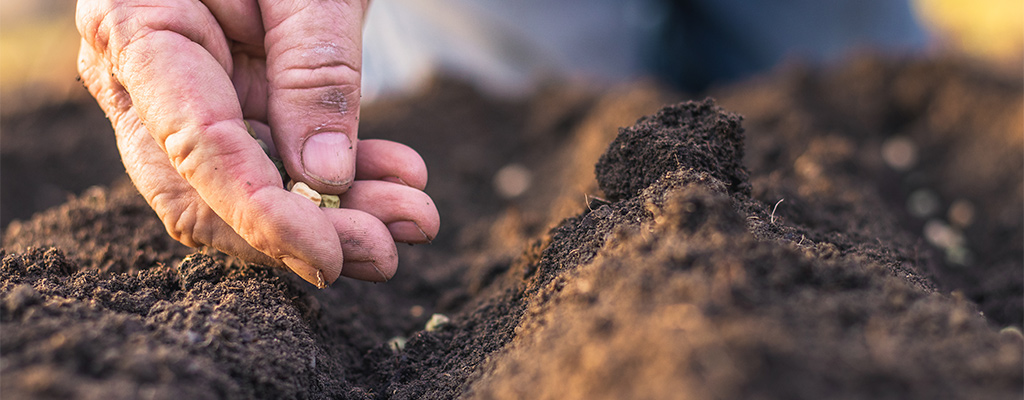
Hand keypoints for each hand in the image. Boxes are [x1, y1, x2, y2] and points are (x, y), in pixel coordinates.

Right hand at [75, 0, 438, 285]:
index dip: (261, 217)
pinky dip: (336, 180)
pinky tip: (395, 178)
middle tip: (387, 251)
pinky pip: (271, 162)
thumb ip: (314, 72)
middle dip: (303, 234)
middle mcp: (144, 76)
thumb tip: (325, 177)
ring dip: (333, 215)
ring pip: (244, 191)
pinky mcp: (226, 105)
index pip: (194, 148)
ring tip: (412, 216)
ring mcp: (181, 96)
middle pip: (206, 193)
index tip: (329, 257)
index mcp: (138, 26)